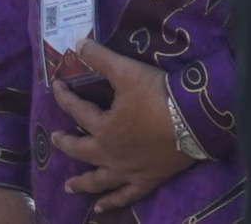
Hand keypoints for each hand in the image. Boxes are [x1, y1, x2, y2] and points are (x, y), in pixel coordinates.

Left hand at [52, 40, 196, 210]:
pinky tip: (102, 211)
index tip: (57, 86)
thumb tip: (77, 44)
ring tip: (69, 188)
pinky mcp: (149, 180)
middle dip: (66, 144)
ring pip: (100, 181)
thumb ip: (99, 58)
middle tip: (55, 139)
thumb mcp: (126, 71)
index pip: (75, 111)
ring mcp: (129, 171)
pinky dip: (113, 204)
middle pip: (81, 150)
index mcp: (102, 128)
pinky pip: (127, 196)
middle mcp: (111, 153)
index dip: (64, 96)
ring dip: (83, 184)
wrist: (195, 121)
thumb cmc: (158, 96)